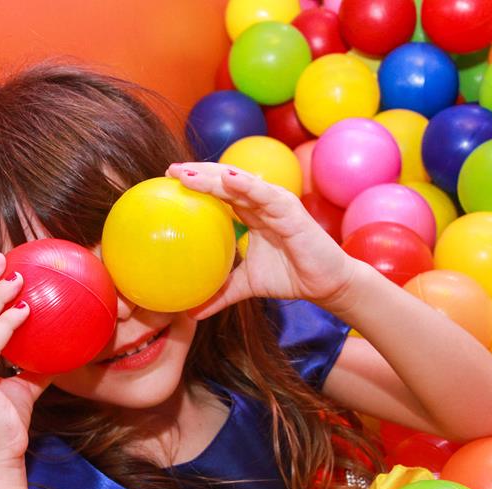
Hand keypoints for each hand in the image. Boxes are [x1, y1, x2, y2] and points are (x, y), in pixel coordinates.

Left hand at [165, 162, 360, 318]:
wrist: (324, 285)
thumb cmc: (289, 277)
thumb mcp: (245, 285)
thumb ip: (220, 294)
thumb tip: (191, 314)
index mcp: (250, 213)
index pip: (218, 192)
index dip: (195, 184)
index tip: (167, 181)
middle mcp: (260, 203)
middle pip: (224, 180)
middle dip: (197, 173)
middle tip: (169, 171)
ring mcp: (275, 203)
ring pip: (239, 183)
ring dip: (212, 176)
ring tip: (187, 173)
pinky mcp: (290, 210)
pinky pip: (264, 194)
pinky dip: (245, 184)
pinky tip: (226, 177)